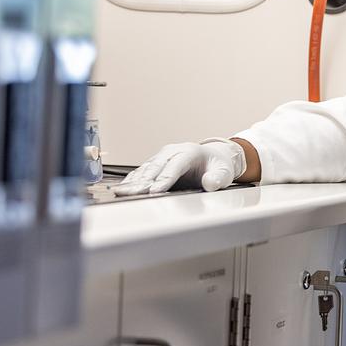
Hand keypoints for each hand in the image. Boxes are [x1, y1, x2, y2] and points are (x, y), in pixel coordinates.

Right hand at [113, 138, 246, 195]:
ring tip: (122, 192)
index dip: (164, 179)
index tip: (155, 190)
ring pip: (146, 169)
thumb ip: (217, 178)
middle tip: (134, 193)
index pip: (175, 166)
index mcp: (189, 152)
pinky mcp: (156, 164)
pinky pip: (142, 172)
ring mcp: (162, 157)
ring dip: (134, 181)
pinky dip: (131, 181)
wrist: (213, 157)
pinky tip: (122, 188)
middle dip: (145, 181)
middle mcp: (173, 152)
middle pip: (156, 166)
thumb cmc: (217, 165)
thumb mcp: (224, 172)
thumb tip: (209, 183)